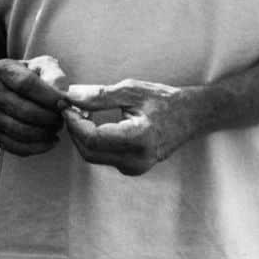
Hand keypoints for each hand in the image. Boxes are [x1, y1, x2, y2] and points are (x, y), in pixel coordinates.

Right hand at [0, 56, 68, 155]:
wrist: (3, 89)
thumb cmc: (28, 77)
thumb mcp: (41, 66)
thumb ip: (54, 75)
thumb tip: (63, 96)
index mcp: (2, 70)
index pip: (26, 84)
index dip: (49, 96)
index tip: (64, 104)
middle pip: (24, 110)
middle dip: (49, 118)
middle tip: (62, 118)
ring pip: (20, 131)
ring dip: (45, 133)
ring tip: (56, 128)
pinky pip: (15, 146)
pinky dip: (37, 147)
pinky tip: (50, 141)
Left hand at [61, 80, 196, 175]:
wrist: (191, 115)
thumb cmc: (163, 99)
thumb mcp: (131, 91)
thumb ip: (99, 96)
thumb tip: (70, 96)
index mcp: (139, 139)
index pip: (93, 138)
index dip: (74, 122)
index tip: (66, 105)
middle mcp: (137, 159)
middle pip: (88, 151)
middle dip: (74, 130)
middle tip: (70, 107)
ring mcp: (135, 167)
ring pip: (93, 156)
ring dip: (81, 135)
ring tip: (80, 112)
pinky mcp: (132, 168)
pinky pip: (103, 157)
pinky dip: (92, 141)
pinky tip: (93, 123)